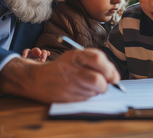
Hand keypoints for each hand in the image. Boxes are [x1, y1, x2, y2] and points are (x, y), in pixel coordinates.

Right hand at [0, 48, 119, 102]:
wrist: (37, 79)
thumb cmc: (62, 67)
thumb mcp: (76, 56)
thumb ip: (96, 62)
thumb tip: (115, 77)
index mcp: (75, 55)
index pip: (98, 59)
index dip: (109, 69)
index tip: (113, 76)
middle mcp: (70, 68)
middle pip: (97, 79)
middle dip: (104, 85)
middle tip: (104, 85)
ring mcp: (66, 83)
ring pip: (92, 91)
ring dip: (95, 91)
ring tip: (86, 86)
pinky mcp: (64, 96)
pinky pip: (84, 98)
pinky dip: (86, 96)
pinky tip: (78, 90)